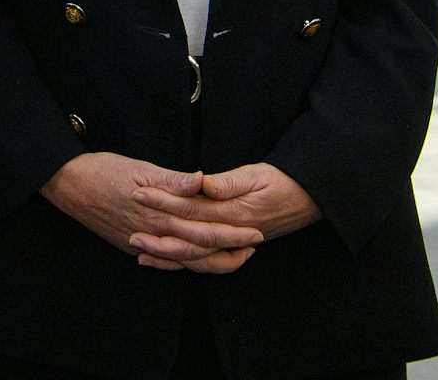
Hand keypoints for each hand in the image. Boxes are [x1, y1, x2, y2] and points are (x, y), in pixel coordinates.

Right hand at [40, 153, 261, 273]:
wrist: (69, 185)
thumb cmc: (104, 170)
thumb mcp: (141, 167)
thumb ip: (174, 179)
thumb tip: (202, 181)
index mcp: (161, 214)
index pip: (206, 231)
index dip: (233, 234)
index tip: (256, 233)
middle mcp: (154, 234)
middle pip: (200, 250)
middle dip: (231, 250)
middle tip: (255, 247)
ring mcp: (142, 243)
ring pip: (184, 260)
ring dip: (212, 261)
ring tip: (234, 257)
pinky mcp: (130, 244)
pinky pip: (162, 261)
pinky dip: (181, 263)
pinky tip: (193, 262)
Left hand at [129, 161, 320, 270]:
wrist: (308, 198)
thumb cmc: (281, 182)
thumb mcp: (256, 174)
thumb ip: (228, 182)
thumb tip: (202, 182)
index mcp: (234, 213)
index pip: (191, 209)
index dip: (163, 201)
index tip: (138, 192)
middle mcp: (231, 233)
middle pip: (188, 237)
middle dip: (157, 231)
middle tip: (129, 228)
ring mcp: (231, 244)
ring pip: (193, 257)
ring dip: (165, 252)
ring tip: (137, 247)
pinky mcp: (231, 247)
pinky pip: (203, 262)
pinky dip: (180, 262)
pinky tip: (159, 259)